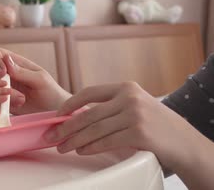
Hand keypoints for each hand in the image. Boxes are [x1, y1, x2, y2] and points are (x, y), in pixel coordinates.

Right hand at [0, 46, 70, 113]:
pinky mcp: (3, 101)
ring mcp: (4, 88)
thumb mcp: (40, 79)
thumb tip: (6, 60)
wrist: (53, 111)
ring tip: (23, 101)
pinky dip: (5, 105)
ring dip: (7, 97)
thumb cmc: (50, 91)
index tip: (3, 73)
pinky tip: (19, 106)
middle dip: (4, 87)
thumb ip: (23, 71)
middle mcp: (7, 74)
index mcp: (15, 63)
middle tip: (21, 96)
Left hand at [46, 81, 199, 171]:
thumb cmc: (155, 125)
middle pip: (88, 114)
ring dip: (75, 140)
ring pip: (95, 129)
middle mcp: (130, 98)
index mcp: (126, 87)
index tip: (56, 115)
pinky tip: (81, 150)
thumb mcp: (136, 105)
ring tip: (63, 146)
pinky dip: (91, 147)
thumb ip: (111, 106)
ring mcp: (135, 115)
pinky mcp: (139, 133)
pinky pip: (107, 142)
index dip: (70, 104)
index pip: (90, 92)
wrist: (185, 142)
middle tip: (52, 135)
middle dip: (67, 126)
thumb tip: (76, 115)